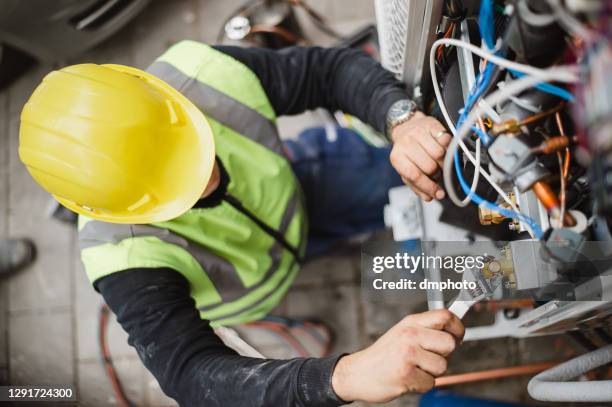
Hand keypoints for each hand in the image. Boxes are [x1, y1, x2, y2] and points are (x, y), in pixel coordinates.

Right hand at [331, 309, 463, 402]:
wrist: (358, 373)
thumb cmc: (383, 356)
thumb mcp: (402, 333)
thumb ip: (426, 330)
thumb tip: (454, 332)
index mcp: (411, 322)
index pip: (445, 316)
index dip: (458, 327)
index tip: (458, 336)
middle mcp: (410, 334)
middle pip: (449, 343)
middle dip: (444, 355)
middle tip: (428, 357)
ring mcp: (407, 353)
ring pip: (442, 366)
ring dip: (431, 372)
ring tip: (414, 368)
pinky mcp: (406, 374)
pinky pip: (431, 383)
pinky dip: (421, 384)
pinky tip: (407, 377)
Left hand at [389, 111, 451, 200]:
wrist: (407, 126)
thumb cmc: (408, 152)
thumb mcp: (407, 169)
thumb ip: (417, 185)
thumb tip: (429, 197)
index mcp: (397, 158)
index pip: (415, 176)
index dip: (429, 186)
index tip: (439, 194)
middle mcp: (405, 144)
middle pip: (430, 166)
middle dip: (437, 173)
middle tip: (437, 172)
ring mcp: (418, 132)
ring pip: (439, 154)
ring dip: (443, 161)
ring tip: (439, 161)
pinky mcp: (431, 124)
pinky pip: (445, 140)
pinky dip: (447, 146)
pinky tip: (442, 148)